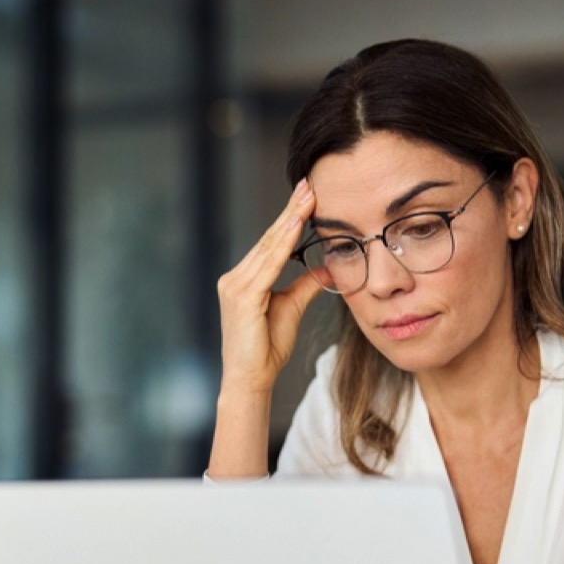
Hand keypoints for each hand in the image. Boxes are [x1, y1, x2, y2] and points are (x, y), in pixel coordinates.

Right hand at [215, 179, 325, 395]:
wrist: (250, 380)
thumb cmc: (266, 349)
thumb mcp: (291, 308)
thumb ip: (306, 285)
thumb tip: (329, 266)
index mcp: (244, 280)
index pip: (271, 243)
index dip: (289, 218)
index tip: (306, 195)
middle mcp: (235, 278)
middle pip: (269, 238)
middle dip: (290, 210)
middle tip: (308, 184)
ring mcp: (235, 286)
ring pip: (268, 247)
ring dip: (289, 220)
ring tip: (307, 197)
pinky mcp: (243, 296)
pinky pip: (267, 264)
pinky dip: (282, 243)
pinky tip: (296, 226)